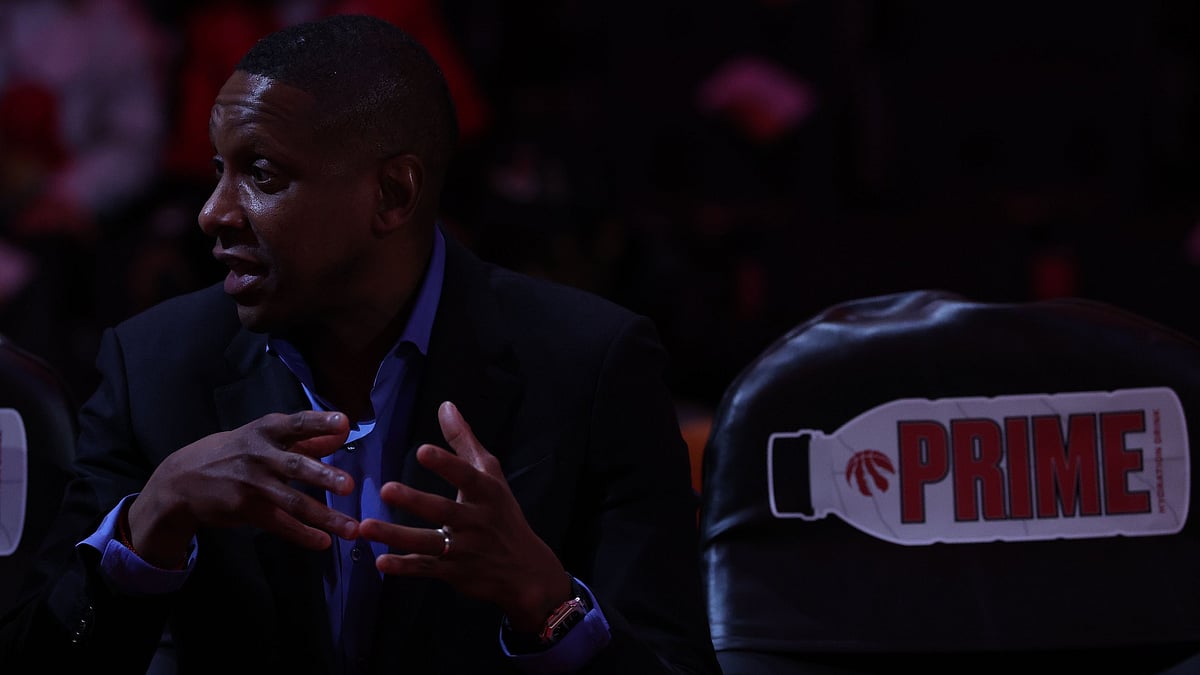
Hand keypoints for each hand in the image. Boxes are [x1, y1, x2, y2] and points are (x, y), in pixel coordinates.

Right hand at [128, 411, 359, 567]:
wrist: (181, 480)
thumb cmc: (234, 452)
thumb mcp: (263, 437)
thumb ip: (305, 437)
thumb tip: (342, 435)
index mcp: (267, 431)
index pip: (298, 424)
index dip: (320, 423)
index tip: (345, 423)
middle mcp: (260, 455)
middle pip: (296, 466)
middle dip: (323, 476)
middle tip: (350, 486)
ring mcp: (252, 484)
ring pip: (293, 502)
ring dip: (324, 516)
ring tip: (351, 528)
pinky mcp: (246, 509)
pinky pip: (280, 525)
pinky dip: (303, 535)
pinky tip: (323, 542)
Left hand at [359, 401, 571, 631]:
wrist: (526, 571)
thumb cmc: (503, 515)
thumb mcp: (491, 476)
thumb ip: (465, 441)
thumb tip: (445, 406)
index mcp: (486, 493)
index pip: (466, 475)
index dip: (446, 463)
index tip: (422, 450)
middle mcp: (476, 520)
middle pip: (444, 510)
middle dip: (415, 501)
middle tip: (386, 489)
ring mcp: (465, 549)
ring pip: (429, 542)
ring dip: (397, 536)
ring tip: (366, 527)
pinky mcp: (454, 572)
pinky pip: (426, 568)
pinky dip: (404, 567)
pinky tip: (380, 561)